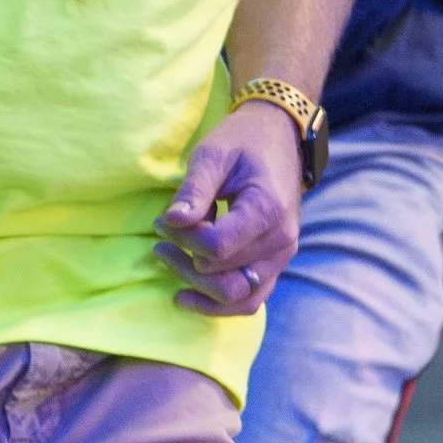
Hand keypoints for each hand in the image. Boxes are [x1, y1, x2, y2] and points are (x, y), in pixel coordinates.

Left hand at [154, 103, 301, 318]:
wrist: (280, 139)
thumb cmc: (244, 143)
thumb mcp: (213, 155)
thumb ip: (193, 190)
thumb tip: (171, 222)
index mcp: (267, 210)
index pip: (216, 248)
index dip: (183, 240)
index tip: (162, 222)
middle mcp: (280, 242)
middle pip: (222, 276)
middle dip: (183, 263)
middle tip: (161, 241)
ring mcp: (281, 258)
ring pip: (237, 298)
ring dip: (197, 288)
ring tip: (170, 264)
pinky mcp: (275, 265)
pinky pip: (250, 300)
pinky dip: (218, 303)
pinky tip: (188, 294)